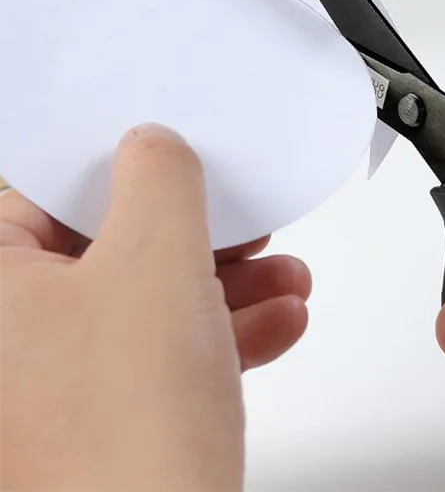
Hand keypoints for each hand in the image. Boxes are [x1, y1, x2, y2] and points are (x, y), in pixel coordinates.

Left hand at [0, 124, 310, 490]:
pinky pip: (165, 357)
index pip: (48, 194)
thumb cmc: (125, 431)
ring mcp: (58, 386)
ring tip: (284, 278)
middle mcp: (11, 339)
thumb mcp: (157, 259)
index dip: (122, 170)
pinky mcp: (108, 421)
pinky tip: (278, 323)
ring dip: (227, 286)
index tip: (175, 163)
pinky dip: (223, 336)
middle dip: (198, 237)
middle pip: (111, 250)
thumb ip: (159, 179)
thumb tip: (153, 146)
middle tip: (241, 223)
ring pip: (148, 304)